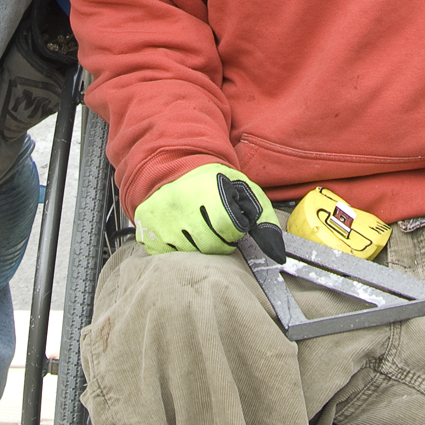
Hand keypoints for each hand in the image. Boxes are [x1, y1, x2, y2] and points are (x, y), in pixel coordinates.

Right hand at [134, 163, 284, 260]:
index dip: (235, 230)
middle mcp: (181, 206)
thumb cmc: (215, 183)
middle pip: (211, 247)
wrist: (175, 168)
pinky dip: (179, 249)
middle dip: (220, 241)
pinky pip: (170, 256)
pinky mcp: (147, 231)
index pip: (229, 230)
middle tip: (216, 226)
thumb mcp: (244, 191)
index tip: (232, 222)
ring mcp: (162, 221)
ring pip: (191, 255)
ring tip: (199, 226)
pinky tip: (182, 231)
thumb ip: (264, 219)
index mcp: (207, 192)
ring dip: (199, 246)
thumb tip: (277, 254)